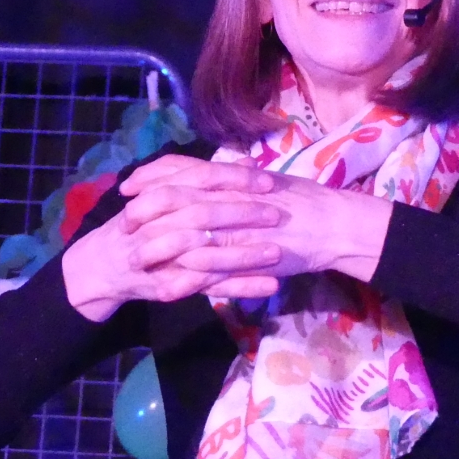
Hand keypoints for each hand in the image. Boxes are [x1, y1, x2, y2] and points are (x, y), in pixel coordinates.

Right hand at [62, 157, 283, 320]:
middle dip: (242, 215)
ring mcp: (162, 257)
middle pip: (203, 215)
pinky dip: (240, 288)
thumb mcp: (165, 193)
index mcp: (160, 195)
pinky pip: (209, 289)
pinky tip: (269, 286)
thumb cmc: (139, 224)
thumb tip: (248, 161)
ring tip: (278, 254)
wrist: (100, 265)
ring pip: (206, 255)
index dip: (233, 179)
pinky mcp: (170, 285)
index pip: (199, 179)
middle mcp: (158, 223)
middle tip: (277, 214)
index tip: (267, 180)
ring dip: (244, 255)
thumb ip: (204, 178)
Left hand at [122, 157, 393, 282]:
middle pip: (175, 201)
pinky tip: (166, 288)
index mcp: (232, 179)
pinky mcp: (248, 260)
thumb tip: (211, 171)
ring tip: (135, 259)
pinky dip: (186, 280)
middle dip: (145, 212)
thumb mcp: (264, 181)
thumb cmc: (303, 200)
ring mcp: (238, 230)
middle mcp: (230, 199)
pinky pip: (211, 271)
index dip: (151, 177)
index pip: (182, 171)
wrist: (334, 224)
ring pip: (187, 237)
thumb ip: (234, 178)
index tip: (129, 186)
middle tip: (124, 223)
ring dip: (158, 248)